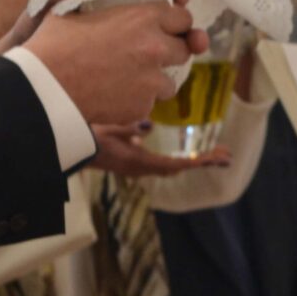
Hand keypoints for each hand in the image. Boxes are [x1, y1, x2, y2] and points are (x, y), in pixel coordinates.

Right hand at [20, 0, 204, 126]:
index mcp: (143, 19)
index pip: (183, 17)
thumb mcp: (68, 8)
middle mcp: (155, 48)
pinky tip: (116, 96)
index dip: (176, 23)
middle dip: (171, 52)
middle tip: (150, 55)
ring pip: (169, 83)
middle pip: (184, 50)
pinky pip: (148, 104)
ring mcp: (151, 81)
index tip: (168, 27)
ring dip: (155, 81)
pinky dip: (137, 102)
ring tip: (132, 79)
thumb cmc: (52, 44)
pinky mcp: (141, 107)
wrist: (44, 87)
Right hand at [89, 121, 229, 177]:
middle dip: (202, 161)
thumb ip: (127, 127)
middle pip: (178, 167)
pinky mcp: (134, 161)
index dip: (196, 162)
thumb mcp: (107, 128)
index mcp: (138, 162)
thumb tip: (148, 127)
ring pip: (172, 166)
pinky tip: (186, 150)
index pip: (174, 165)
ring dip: (193, 160)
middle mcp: (142, 168)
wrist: (70, 148)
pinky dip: (179, 158)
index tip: (217, 158)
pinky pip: (162, 162)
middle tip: (227, 156)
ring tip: (215, 154)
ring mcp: (138, 166)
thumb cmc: (87, 137)